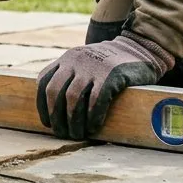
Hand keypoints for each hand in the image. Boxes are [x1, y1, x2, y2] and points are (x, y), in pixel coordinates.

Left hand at [36, 31, 174, 139]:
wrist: (139, 48)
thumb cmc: (110, 64)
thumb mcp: (85, 62)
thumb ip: (71, 76)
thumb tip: (57, 109)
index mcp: (67, 59)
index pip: (43, 82)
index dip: (42, 105)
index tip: (47, 122)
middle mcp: (75, 61)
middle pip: (54, 92)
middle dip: (55, 116)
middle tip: (62, 133)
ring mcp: (93, 67)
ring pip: (72, 98)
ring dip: (72, 121)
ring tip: (77, 134)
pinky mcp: (111, 75)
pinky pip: (96, 100)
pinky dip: (92, 117)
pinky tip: (93, 128)